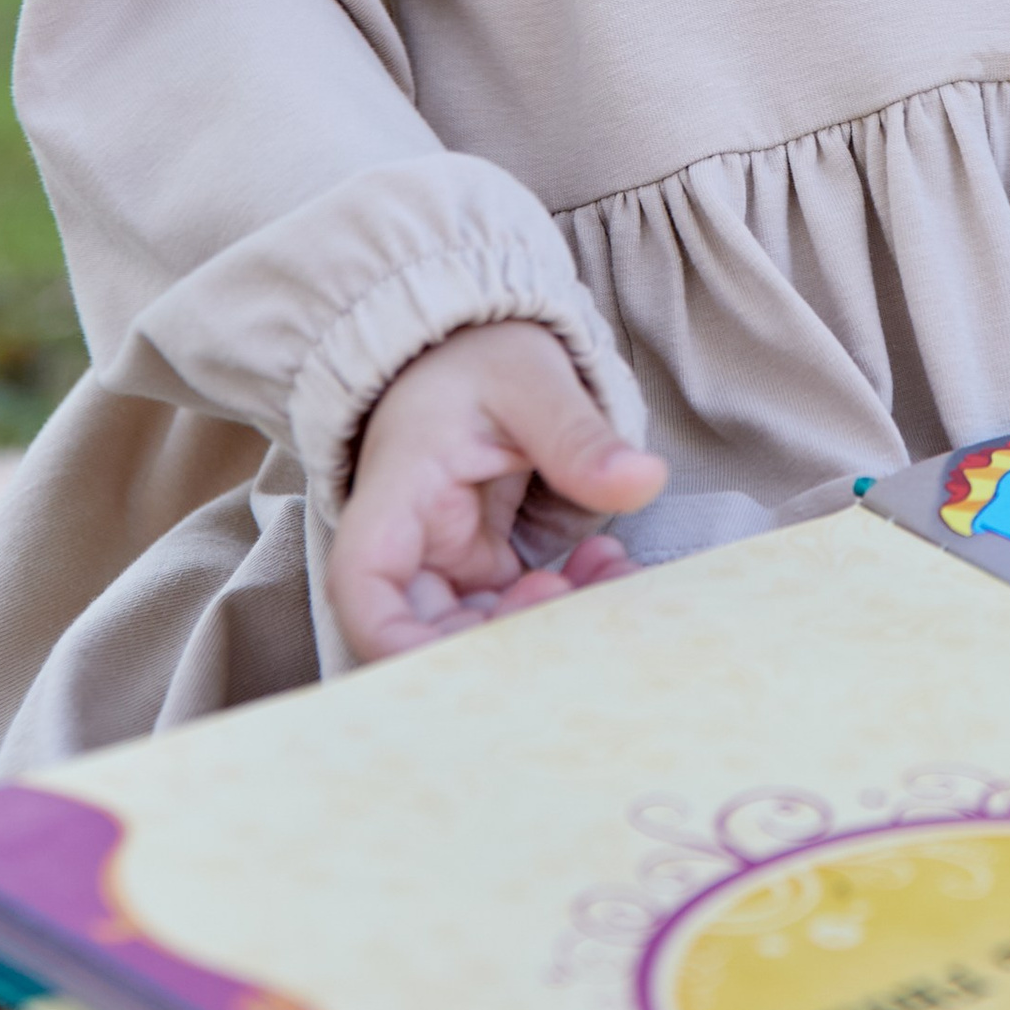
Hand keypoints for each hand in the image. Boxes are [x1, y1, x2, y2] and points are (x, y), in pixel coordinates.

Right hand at [326, 321, 666, 663]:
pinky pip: (517, 608)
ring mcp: (447, 558)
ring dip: (549, 626)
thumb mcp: (530, 379)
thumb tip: (644, 482)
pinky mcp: (484, 564)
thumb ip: (577, 435)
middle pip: (428, 631)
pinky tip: (610, 567)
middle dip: (507, 644)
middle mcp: (410, 542)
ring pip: (482, 630)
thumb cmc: (479, 352)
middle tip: (582, 608)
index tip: (469, 666)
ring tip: (615, 579)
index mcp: (399, 493)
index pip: (365, 589)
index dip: (400, 646)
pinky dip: (567, 601)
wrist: (474, 343)